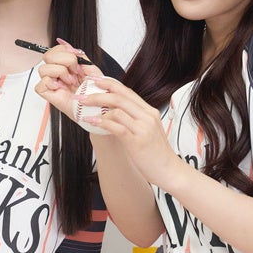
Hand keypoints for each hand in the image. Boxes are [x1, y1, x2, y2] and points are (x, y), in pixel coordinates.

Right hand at [34, 42, 102, 120]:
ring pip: (43, 68)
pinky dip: (52, 83)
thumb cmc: (93, 90)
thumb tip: (66, 44)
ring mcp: (50, 82)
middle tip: (75, 72)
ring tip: (70, 82)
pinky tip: (62, 88)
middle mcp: (55, 72)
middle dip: (65, 61)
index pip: (55, 50)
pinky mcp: (47, 93)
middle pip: (48, 56)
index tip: (77, 61)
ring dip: (61, 73)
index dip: (65, 51)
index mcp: (64, 65)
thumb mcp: (90, 68)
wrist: (95, 106)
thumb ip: (79, 55)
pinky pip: (42, 83)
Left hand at [68, 78, 185, 188]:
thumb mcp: (148, 130)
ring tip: (84, 110)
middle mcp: (147, 116)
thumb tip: (113, 113)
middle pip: (120, 96)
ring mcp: (143, 128)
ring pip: (117, 109)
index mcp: (149, 111)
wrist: (170, 171)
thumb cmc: (156, 153)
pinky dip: (101, 122)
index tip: (94, 81)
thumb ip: (134, 120)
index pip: (127, 91)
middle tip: (82, 95)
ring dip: (97, 107)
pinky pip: (116, 126)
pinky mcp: (137, 141)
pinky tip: (91, 122)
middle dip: (98, 93)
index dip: (109, 83)